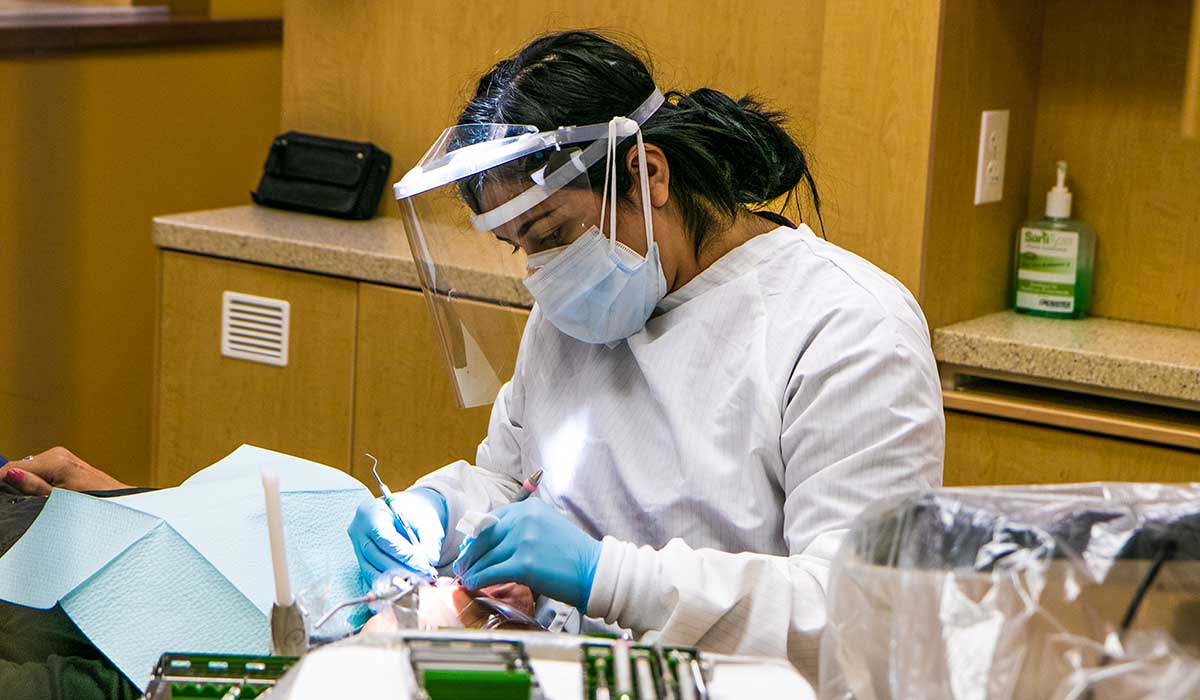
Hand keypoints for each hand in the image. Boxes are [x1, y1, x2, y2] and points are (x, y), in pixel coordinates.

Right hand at [0, 446, 128, 495]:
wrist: (120, 500)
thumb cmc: (96, 502)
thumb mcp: (58, 500)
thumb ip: (33, 487)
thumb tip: (10, 474)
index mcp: (54, 461)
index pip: (13, 467)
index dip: (1, 480)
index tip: (1, 494)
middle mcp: (57, 454)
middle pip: (20, 468)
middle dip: (13, 483)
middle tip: (14, 501)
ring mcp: (62, 457)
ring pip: (29, 469)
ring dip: (26, 483)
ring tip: (34, 499)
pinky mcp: (65, 462)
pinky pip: (41, 471)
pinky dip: (37, 481)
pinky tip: (44, 494)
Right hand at [348, 488, 446, 583]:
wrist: (405, 513)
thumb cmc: (415, 514)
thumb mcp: (426, 520)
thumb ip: (429, 539)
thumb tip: (431, 560)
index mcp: (371, 512)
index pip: (385, 538)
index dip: (405, 555)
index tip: (424, 566)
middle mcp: (359, 531)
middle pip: (376, 556)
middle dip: (402, 570)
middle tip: (424, 577)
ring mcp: (356, 548)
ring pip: (371, 571)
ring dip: (395, 580)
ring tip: (417, 583)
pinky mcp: (361, 563)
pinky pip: (371, 578)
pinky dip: (388, 585)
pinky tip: (406, 586)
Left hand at [452, 499, 600, 609]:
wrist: (594, 570)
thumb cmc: (572, 553)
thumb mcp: (546, 527)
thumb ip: (520, 528)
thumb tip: (488, 541)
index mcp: (529, 508)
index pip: (492, 519)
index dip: (477, 535)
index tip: (470, 548)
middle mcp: (524, 520)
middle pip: (484, 537)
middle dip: (470, 553)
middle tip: (462, 565)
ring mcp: (524, 541)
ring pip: (486, 556)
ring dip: (472, 569)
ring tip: (466, 577)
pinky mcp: (524, 564)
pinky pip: (491, 572)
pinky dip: (478, 579)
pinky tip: (473, 585)